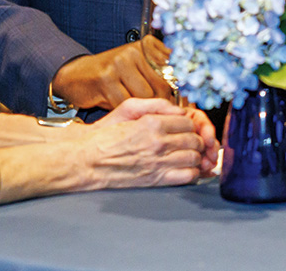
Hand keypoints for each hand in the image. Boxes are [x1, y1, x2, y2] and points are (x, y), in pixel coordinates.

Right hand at [52, 39, 175, 110]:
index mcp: (147, 46)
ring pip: (145, 97)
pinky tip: (120, 109)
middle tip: (158, 116)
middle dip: (161, 105)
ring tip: (135, 111)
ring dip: (142, 110)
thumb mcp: (137, 69)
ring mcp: (120, 63)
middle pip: (161, 86)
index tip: (183, 109)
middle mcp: (135, 51)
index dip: (180, 93)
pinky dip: (125, 112)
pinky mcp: (106, 78)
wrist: (77, 75)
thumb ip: (160, 78)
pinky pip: (126, 104)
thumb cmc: (112, 76)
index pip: (174, 71)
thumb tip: (188, 101)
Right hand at [86, 98, 213, 186]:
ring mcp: (158, 162)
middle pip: (194, 140)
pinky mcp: (156, 180)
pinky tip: (186, 168)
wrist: (88, 160)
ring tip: (190, 154)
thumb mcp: (128, 108)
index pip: (188, 122)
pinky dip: (192, 172)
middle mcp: (158, 143)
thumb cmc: (106, 134)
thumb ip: (156, 105)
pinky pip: (186, 176)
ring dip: (196, 155)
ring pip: (193, 158)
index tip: (188, 127)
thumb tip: (178, 111)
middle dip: (197, 139)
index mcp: (152, 123)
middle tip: (192, 140)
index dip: (191, 124)